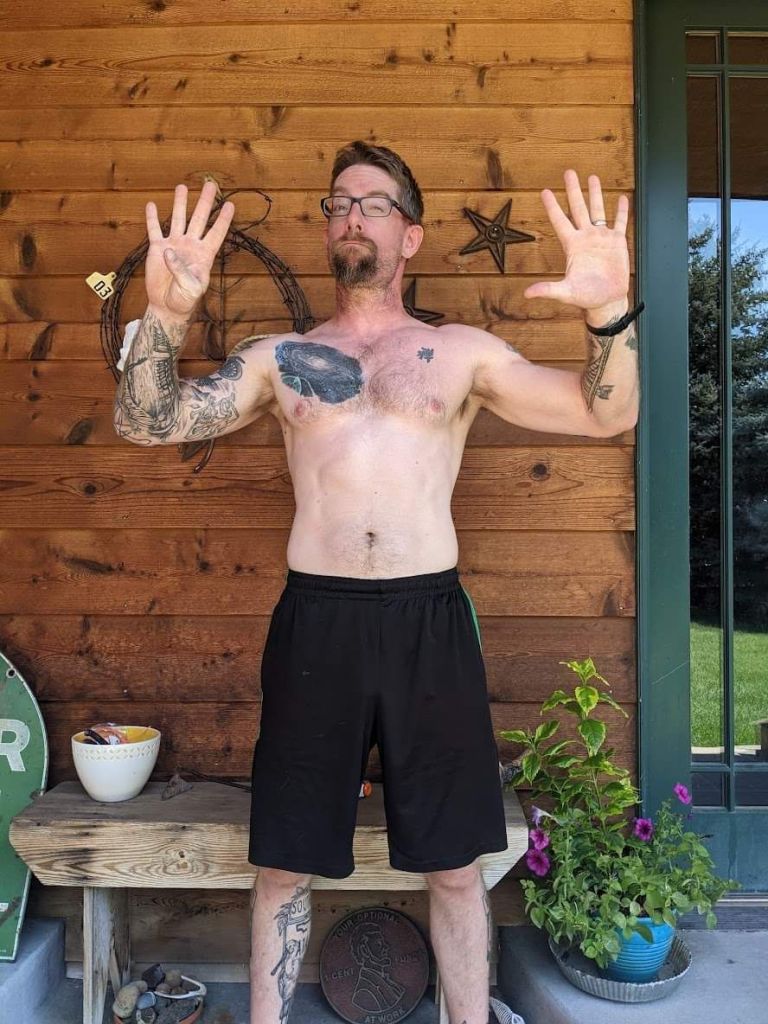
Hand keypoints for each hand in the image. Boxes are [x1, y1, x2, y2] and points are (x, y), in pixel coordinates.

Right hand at [144, 181, 234, 319]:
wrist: (166, 306)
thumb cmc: (184, 300)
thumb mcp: (190, 288)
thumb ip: (182, 270)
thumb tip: (170, 251)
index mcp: (204, 255)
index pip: (216, 233)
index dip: (223, 220)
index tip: (230, 205)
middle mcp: (190, 245)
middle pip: (199, 219)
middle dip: (205, 202)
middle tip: (210, 185)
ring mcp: (174, 245)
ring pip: (178, 219)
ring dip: (180, 204)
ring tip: (182, 187)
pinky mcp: (157, 249)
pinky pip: (154, 230)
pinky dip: (152, 218)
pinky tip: (150, 205)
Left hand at [523, 170, 629, 317]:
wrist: (607, 301)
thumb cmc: (586, 297)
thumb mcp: (565, 293)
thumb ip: (547, 290)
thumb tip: (527, 294)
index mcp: (572, 246)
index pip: (560, 221)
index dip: (552, 207)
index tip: (545, 192)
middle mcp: (586, 238)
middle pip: (578, 208)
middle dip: (573, 190)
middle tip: (569, 173)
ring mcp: (602, 238)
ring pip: (598, 210)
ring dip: (595, 194)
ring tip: (592, 177)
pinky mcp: (617, 243)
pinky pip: (620, 222)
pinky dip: (621, 210)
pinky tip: (622, 198)